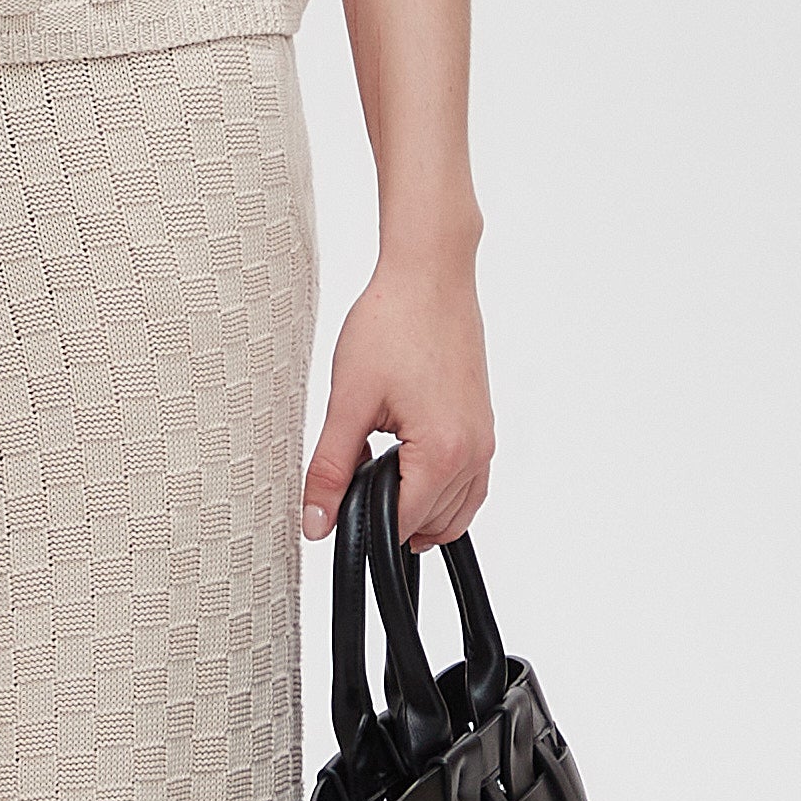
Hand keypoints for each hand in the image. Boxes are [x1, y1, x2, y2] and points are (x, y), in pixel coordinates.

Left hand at [302, 250, 494, 549]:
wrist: (429, 275)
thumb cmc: (393, 324)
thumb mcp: (349, 402)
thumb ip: (331, 471)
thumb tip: (316, 522)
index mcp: (444, 453)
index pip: (402, 525)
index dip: (362, 522)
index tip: (336, 503)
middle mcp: (475, 453)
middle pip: (430, 524)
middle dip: (388, 513)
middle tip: (350, 478)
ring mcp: (484, 441)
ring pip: (455, 511)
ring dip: (416, 507)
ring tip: (373, 471)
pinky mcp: (483, 426)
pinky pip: (470, 484)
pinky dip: (440, 492)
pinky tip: (405, 469)